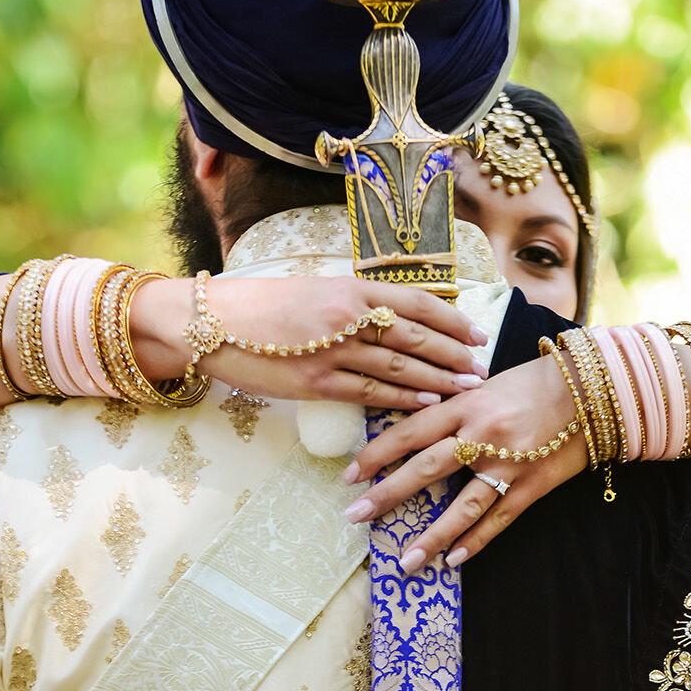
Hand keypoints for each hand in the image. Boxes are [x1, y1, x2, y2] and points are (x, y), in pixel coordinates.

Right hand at [133, 275, 490, 412]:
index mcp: (348, 287)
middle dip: (453, 354)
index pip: (415, 301)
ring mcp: (332, 351)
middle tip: (480, 367)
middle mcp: (346, 315)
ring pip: (399, 366)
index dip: (450, 320)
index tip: (474, 333)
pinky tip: (426, 403)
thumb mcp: (311, 292)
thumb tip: (388, 319)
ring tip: (464, 387)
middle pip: (415, 336)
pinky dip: (402, 397)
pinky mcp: (315, 383)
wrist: (210, 322)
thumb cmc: (258, 305)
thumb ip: (350, 304)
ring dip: (436, 379)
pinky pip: (370, 391)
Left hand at [342, 351, 588, 567]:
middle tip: (356, 516)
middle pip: (426, 468)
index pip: (411, 431)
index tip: (349, 476)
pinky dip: (476, 541)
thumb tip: (414, 433)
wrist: (595, 391)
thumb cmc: (535, 384)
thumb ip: (453, 409)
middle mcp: (483, 434)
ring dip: (432, 536)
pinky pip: (499, 519)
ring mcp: (509, 463)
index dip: (377, 454)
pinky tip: (453, 559)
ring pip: (463, 506)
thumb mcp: (486, 385)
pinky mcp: (532, 485)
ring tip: (405, 562)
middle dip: (387, 494)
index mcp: (466, 404)